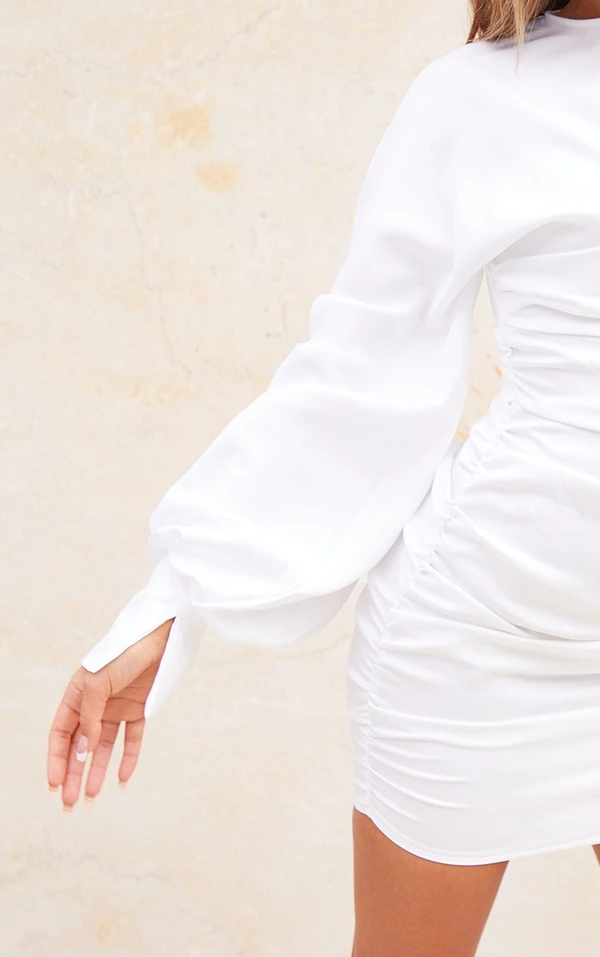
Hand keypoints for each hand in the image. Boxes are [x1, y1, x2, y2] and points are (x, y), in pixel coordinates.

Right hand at [47, 618, 173, 809]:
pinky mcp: (139, 710)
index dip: (56, 759)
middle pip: (79, 746)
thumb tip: (83, 748)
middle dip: (73, 774)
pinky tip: (122, 780)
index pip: (60, 733)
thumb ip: (90, 716)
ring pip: (102, 748)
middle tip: (69, 804)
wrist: (160, 637)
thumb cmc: (123, 653)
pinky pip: (131, 740)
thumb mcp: (99, 682)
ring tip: (91, 799)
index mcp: (77, 694)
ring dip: (95, 772)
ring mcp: (116, 708)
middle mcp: (94, 704)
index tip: (54, 785)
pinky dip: (127, 760)